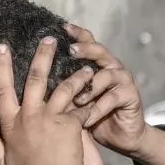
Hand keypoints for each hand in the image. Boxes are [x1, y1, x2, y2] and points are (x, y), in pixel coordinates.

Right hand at [0, 38, 96, 164]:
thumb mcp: (3, 161)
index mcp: (11, 123)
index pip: (2, 89)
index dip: (1, 66)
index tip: (1, 47)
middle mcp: (29, 116)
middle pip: (35, 79)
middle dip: (42, 56)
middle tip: (49, 39)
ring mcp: (50, 118)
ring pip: (63, 88)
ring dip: (76, 75)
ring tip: (86, 67)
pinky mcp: (69, 124)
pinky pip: (81, 107)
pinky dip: (90, 100)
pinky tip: (98, 93)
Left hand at [64, 23, 147, 156]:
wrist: (119, 136)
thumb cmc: (91, 116)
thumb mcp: (72, 101)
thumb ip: (62, 88)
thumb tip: (33, 79)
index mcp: (95, 64)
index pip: (87, 42)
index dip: (77, 33)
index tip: (62, 27)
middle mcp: (110, 67)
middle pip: (99, 51)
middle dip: (85, 49)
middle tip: (71, 50)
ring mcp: (123, 80)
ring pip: (106, 74)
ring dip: (90, 86)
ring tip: (77, 99)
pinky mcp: (131, 96)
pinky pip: (113, 98)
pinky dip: (98, 109)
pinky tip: (86, 119)